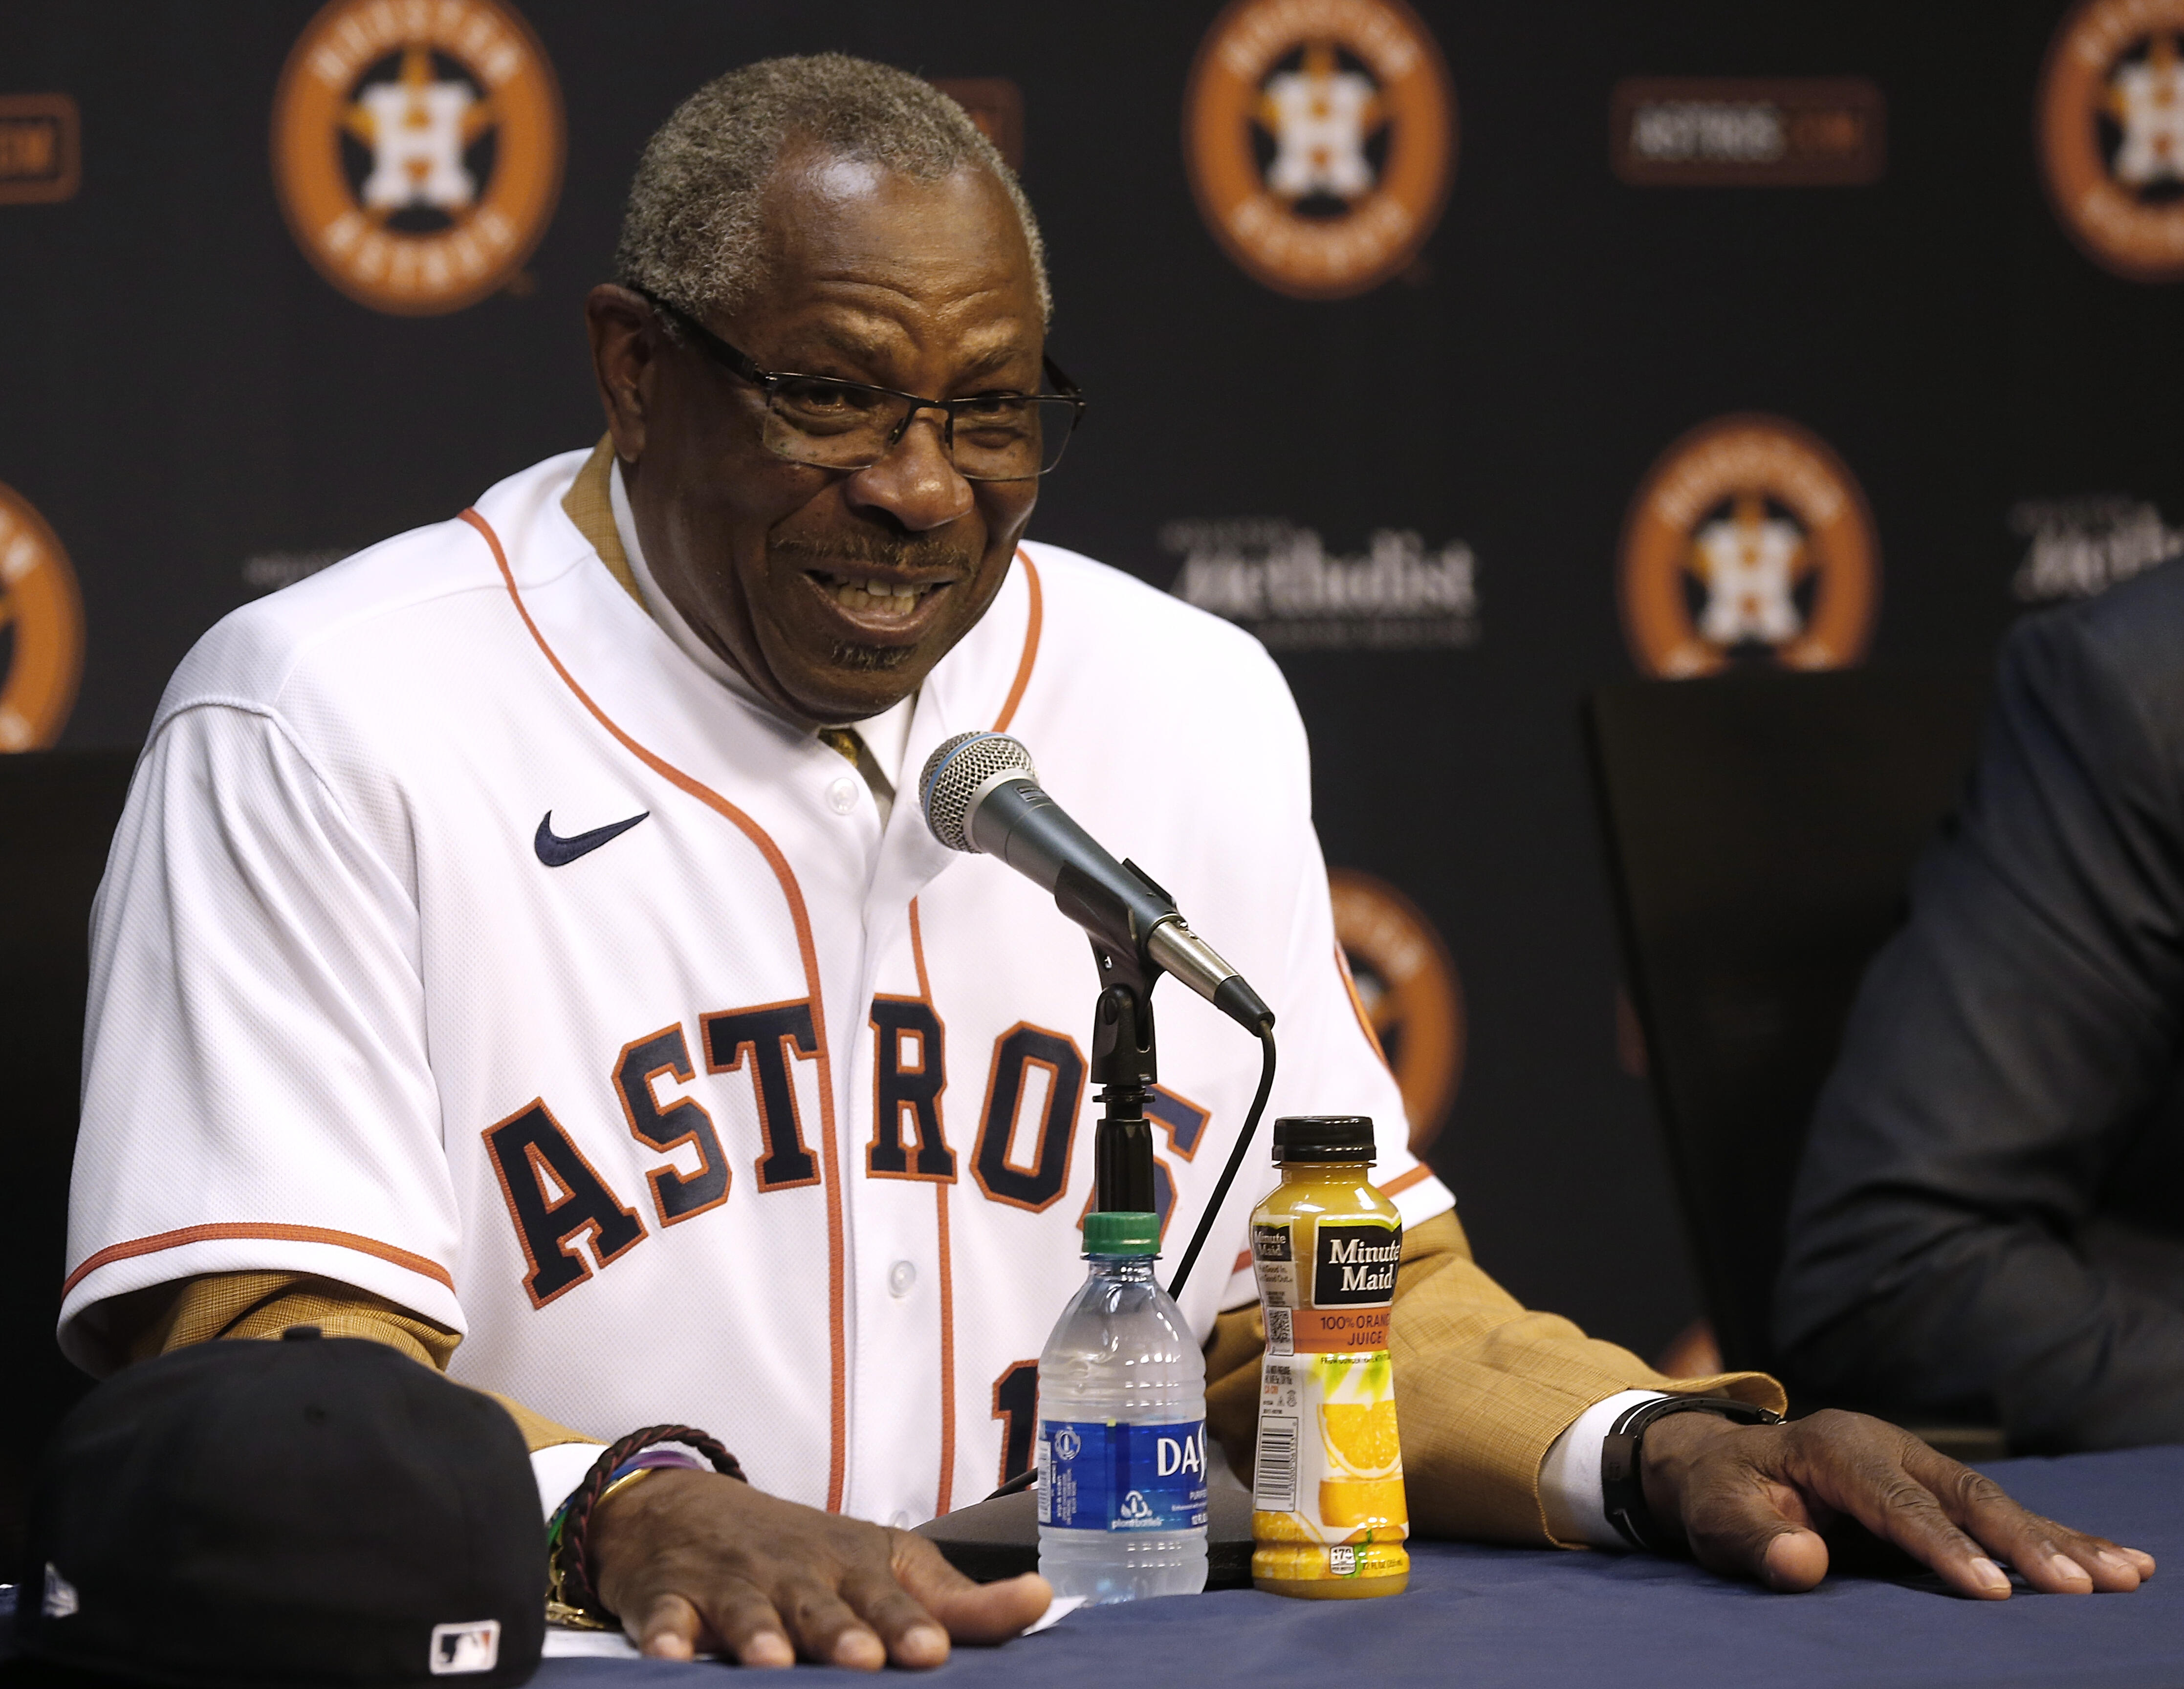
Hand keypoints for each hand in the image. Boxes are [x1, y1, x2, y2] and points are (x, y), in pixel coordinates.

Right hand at [588, 1468, 1051, 1667]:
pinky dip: (667, 1634)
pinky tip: (672, 1653)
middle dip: (841, 1633)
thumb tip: (1043, 1602)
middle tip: (863, 1659)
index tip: (932, 1651)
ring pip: (748, 1613)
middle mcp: (796, 1575)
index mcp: (853, 1568)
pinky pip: (666, 1618)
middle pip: (820, 1608)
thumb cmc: (804, 1551)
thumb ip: (958, 1601)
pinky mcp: (671, 1597)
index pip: (891, 1599)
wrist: (688, 1509)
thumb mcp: (883, 1564)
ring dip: (760, 1635)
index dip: (911, 1625)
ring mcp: (732, 1585)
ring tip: (773, 1662)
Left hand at [1638, 1408, 2156, 1596]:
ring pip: (1997, 1500)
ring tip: (2126, 1573)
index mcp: (1835, 1448)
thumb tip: (1801, 1564)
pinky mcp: (1936, 1485)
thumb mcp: (1718, 1518)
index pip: (1898, 1504)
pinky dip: (2056, 1535)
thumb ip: (1755, 1542)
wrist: (1724, 1467)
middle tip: (2079, 1587)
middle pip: (1964, 1495)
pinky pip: (2002, 1511)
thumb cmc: (1723, 1495)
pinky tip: (2114, 1559)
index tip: (1991, 1590)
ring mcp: (1917, 1461)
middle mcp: (1887, 1446)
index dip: (1944, 1547)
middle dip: (2022, 1542)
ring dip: (2059, 1539)